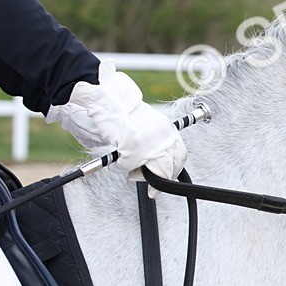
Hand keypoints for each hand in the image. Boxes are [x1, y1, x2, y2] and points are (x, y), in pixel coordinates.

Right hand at [46, 60, 187, 182]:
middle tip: (151, 188)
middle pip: (170, 167)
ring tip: (129, 168)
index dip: (173, 171)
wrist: (104, 97)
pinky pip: (128, 166)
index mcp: (167, 129)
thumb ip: (153, 142)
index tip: (165, 181)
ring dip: (139, 174)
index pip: (180, 156)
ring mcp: (149, 141)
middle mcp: (163, 135)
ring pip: (153, 170)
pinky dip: (121, 167)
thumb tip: (154, 163)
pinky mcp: (132, 146)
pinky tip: (118, 161)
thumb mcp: (145, 125)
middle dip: (160, 179)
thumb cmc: (120, 111)